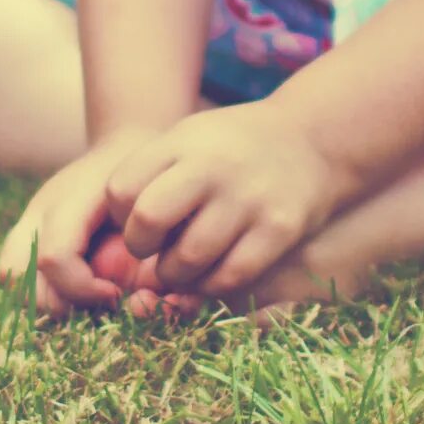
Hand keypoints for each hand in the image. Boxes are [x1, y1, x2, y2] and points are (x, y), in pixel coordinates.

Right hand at [0, 135, 156, 316]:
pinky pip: (14, 272)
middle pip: (17, 274)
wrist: (127, 149)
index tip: (115, 292)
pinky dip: (39, 289)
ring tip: (85, 294)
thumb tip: (131, 296)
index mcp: (71, 199)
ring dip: (46, 298)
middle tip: (97, 297)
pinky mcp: (26, 231)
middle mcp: (40, 209)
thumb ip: (145, 255)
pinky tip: (75, 286)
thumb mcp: (155, 213)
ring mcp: (28, 219)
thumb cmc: (148, 184)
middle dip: (60, 300)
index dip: (83, 288)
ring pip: (9, 277)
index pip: (54, 257)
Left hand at [102, 100, 350, 303]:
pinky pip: (230, 276)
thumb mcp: (189, 138)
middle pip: (150, 221)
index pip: (122, 188)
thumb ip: (152, 172)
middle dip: (140, 248)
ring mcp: (248, 199)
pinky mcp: (279, 229)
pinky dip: (212, 285)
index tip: (133, 222)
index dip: (118, 217)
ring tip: (180, 266)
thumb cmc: (232, 148)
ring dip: (175, 275)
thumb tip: (110, 227)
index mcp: (182, 142)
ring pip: (189, 259)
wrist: (313, 140)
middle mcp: (213, 167)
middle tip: (151, 251)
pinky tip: (212, 274)